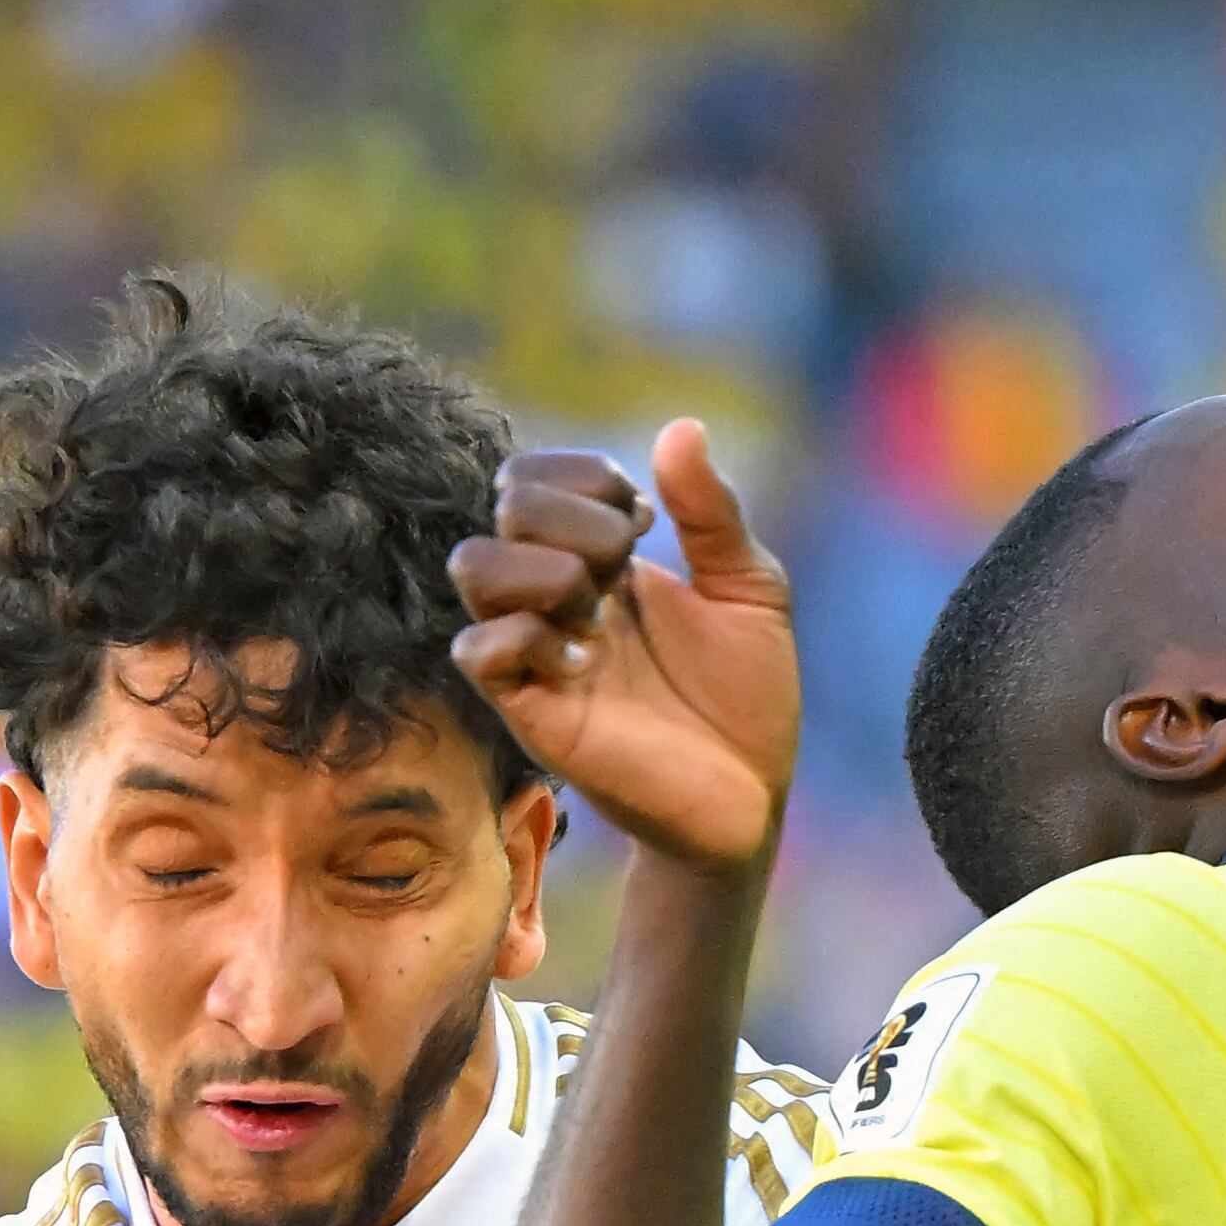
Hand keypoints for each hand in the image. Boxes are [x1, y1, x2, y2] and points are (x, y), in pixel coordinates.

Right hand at [450, 420, 798, 872]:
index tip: (646, 518)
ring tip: (601, 612)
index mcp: (598, 558)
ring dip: (545, 569)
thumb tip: (682, 427)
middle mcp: (555, 596)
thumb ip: (712, 513)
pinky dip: (528, 637)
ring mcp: (536, 651)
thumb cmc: (747, 697)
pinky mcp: (529, 712)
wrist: (752, 798)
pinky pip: (477, 649)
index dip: (583, 476)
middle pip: (505, 506)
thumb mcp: (749, 589)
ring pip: (473, 565)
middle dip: (576, 518)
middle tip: (630, 566)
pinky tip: (586, 662)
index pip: (536, 477)